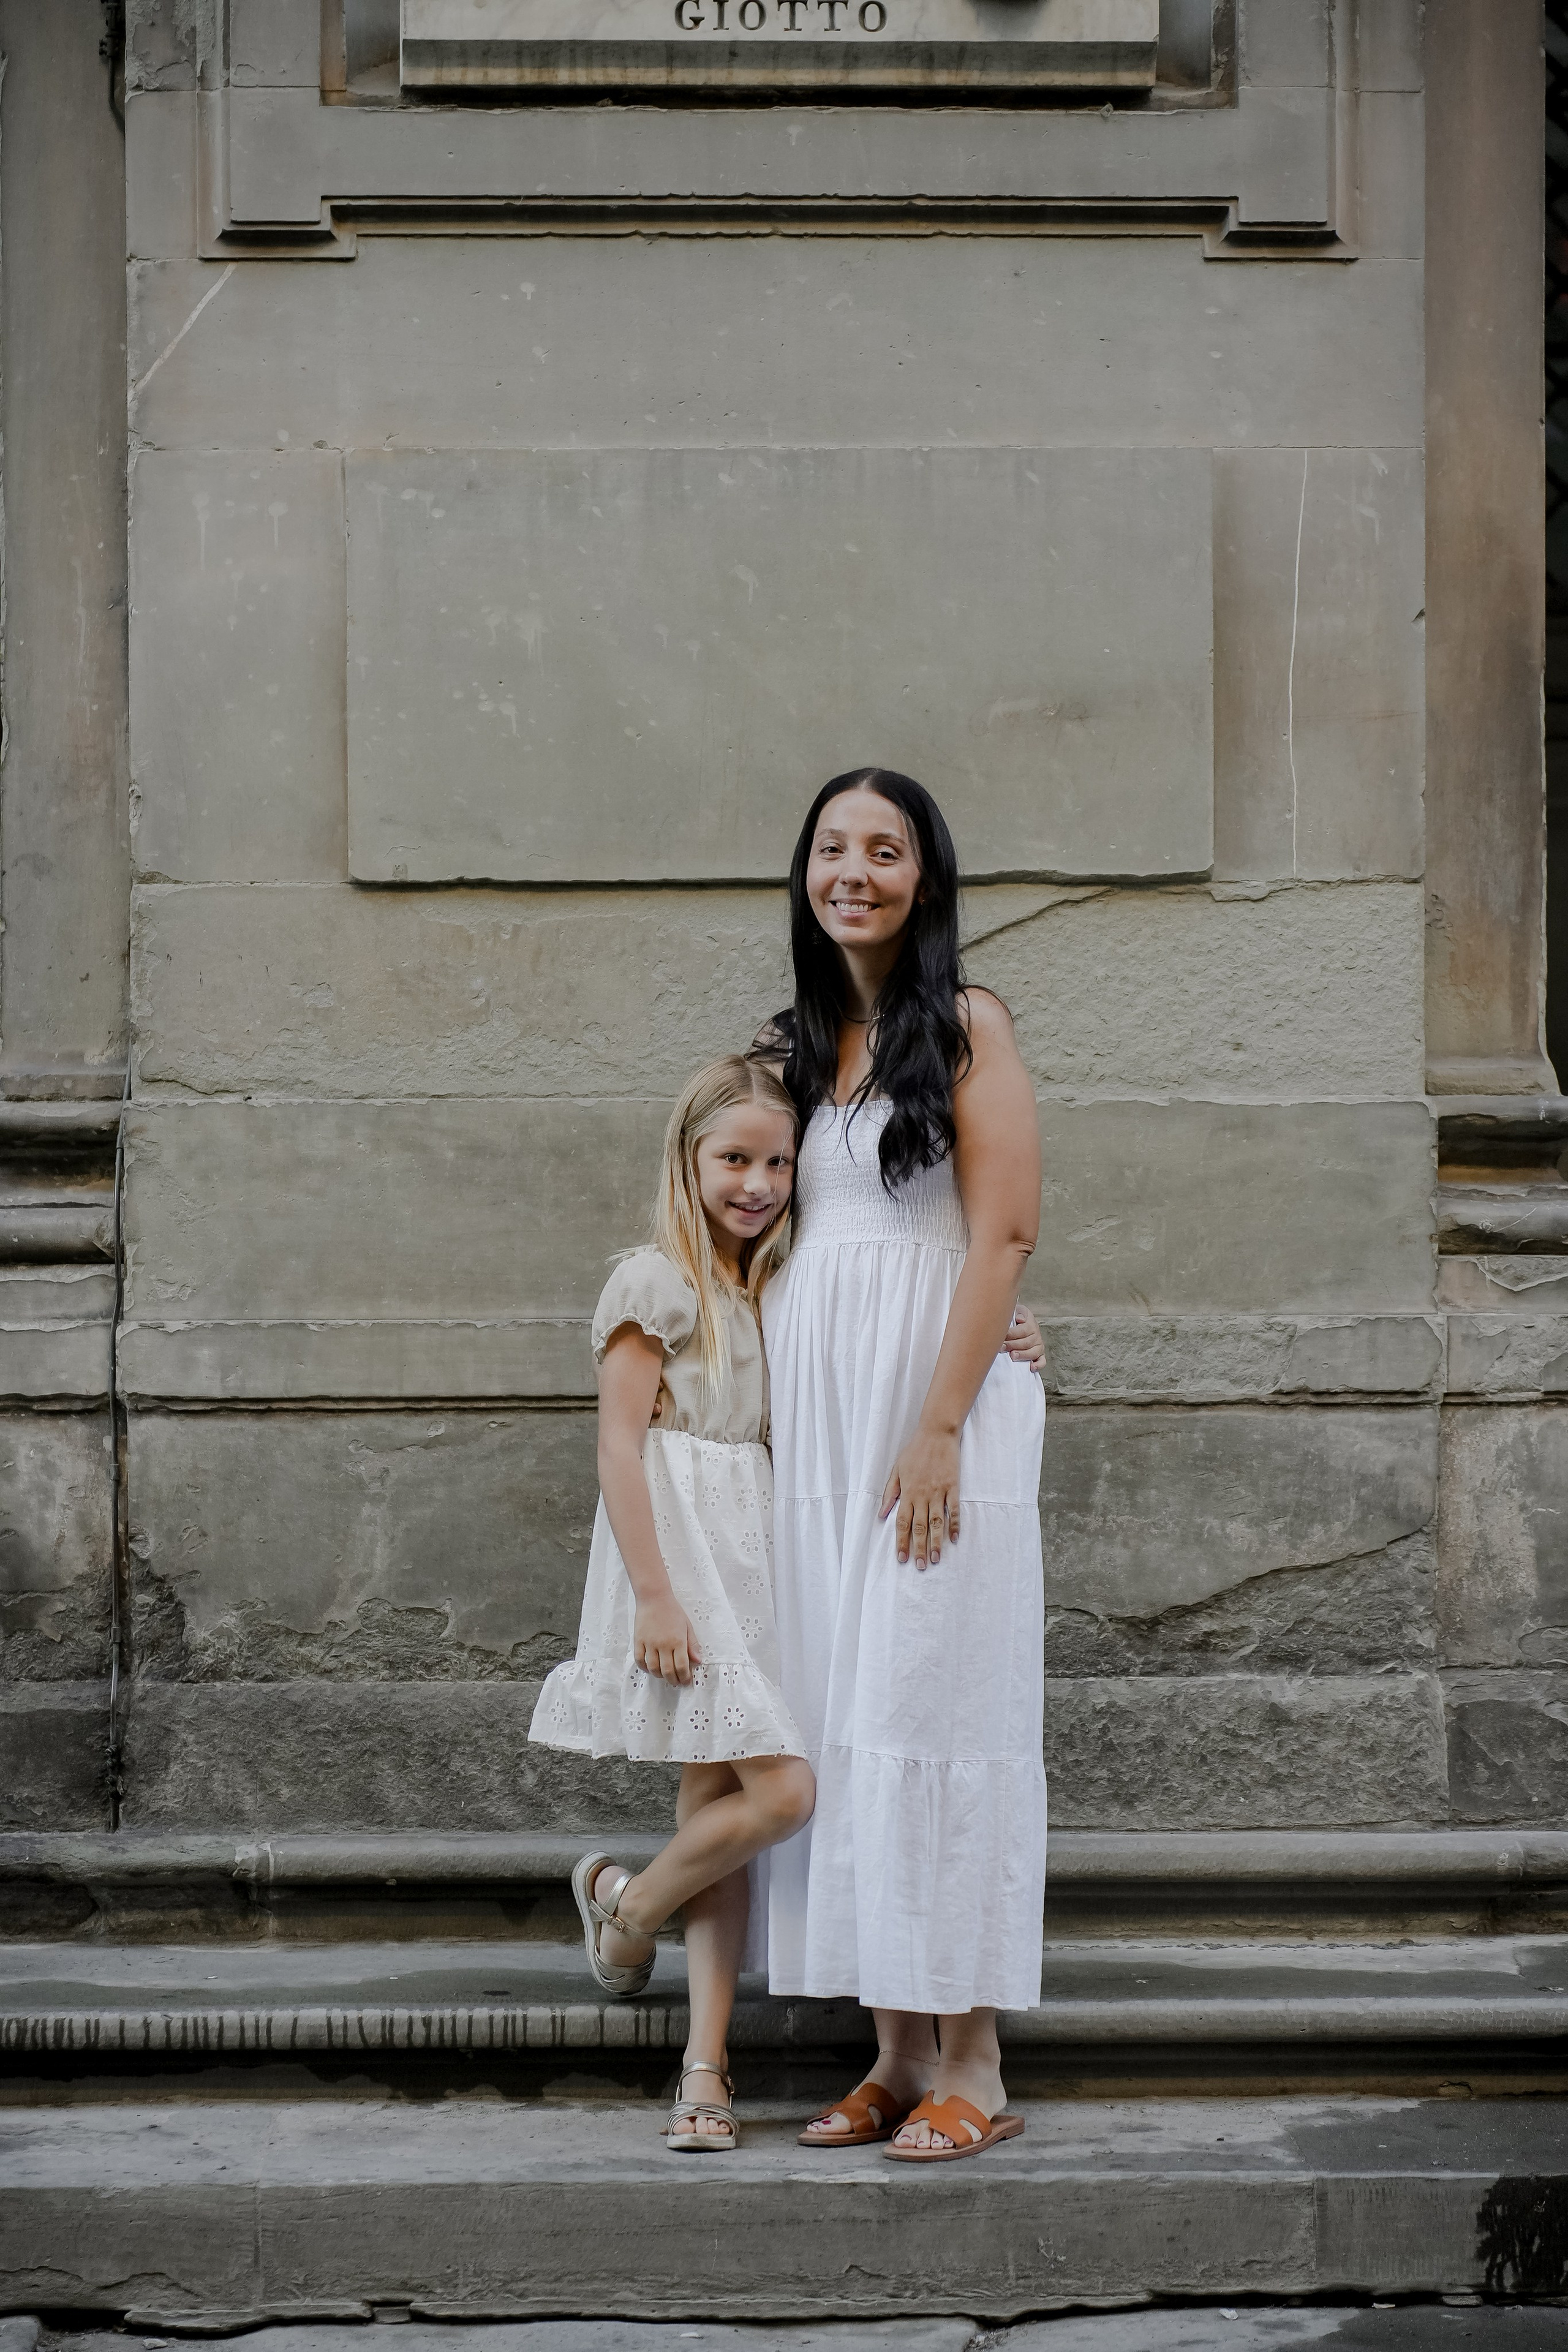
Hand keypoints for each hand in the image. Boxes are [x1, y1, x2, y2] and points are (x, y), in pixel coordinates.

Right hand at [633, 1593, 702, 1684]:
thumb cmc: (673, 1611)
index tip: (686, 1681)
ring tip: (664, 1676)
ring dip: (659, 1676)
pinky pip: (639, 1660)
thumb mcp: (687, 1626)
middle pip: (667, 1671)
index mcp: (678, 1641)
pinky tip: (650, 1668)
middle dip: (673, 1680)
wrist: (654, 1597)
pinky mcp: (638, 1641)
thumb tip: (698, 1661)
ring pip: (653, 1668)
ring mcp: (649, 1643)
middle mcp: (664, 1644)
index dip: (684, 1678)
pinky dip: (645, 1668)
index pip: (682, 1666)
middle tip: (676, 1682)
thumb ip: (692, 1644)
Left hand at [879, 1425, 961, 1568]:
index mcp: (907, 1492)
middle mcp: (922, 1495)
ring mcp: (939, 1492)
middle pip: (919, 1527)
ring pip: (937, 1522)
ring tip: (936, 1559)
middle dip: (919, 1548)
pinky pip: (954, 1510)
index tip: (902, 1558)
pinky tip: (954, 1538)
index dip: (901, 1541)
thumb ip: (889, 1493)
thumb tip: (882, 1513)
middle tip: (920, 1566)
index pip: (902, 1522)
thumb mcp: (896, 1470)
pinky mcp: (953, 1487)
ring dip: (937, 1542)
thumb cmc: (914, 1451)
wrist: (936, 1433)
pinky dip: (955, 1524)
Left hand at [1002, 1304, 1045, 1373]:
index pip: (1022, 1330)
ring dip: (1023, 1355)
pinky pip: (1042, 1361)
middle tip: (1001, 1348)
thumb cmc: (1015, 1318)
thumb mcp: (1016, 1310)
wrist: (1020, 1323)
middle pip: (1026, 1342)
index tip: (1000, 1337)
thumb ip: (1019, 1312)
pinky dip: (1038, 1365)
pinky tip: (1031, 1368)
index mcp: (1031, 1323)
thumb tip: (1020, 1319)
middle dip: (1012, 1345)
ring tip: (1012, 1356)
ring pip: (1033, 1352)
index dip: (1011, 1334)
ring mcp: (1039, 1346)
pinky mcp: (1040, 1355)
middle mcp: (1036, 1335)